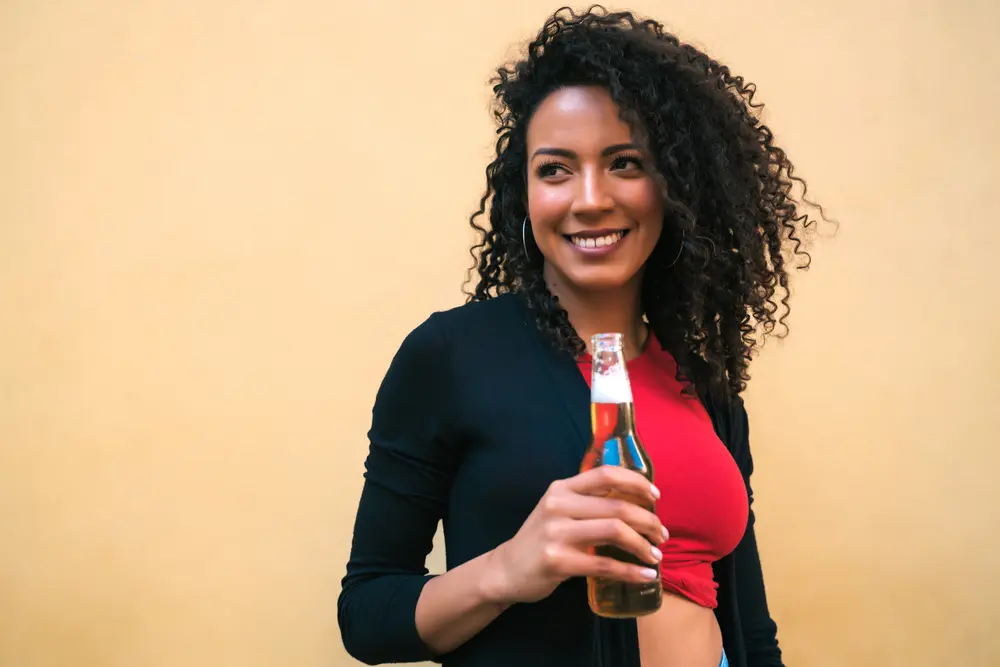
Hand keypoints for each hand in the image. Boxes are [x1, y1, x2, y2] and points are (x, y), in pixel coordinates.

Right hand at [484, 466, 667, 604]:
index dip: (636, 483)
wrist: (506, 570)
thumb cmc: (542, 539)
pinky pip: (605, 564)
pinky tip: (644, 575)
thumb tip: (636, 501)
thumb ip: (587, 501)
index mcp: (562, 488)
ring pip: (615, 531)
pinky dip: (631, 571)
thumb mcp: (558, 509)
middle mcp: (558, 505)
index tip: (655, 496)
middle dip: (648, 521)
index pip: (606, 474)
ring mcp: (556, 533)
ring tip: (655, 556)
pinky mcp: (557, 561)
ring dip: (643, 545)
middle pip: (618, 506)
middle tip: (661, 535)